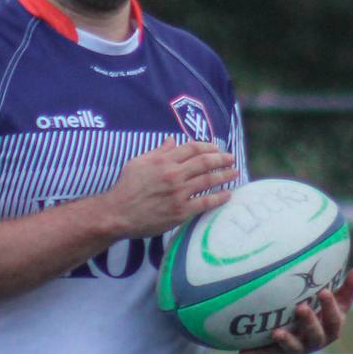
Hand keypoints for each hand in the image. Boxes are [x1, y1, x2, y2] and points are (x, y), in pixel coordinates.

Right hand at [103, 140, 237, 237]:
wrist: (118, 213)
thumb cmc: (126, 187)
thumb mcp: (138, 162)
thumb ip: (158, 151)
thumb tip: (173, 141)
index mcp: (164, 160)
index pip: (192, 148)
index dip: (208, 147)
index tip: (216, 149)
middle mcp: (174, 174)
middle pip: (204, 162)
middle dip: (221, 159)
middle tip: (231, 158)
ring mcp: (178, 193)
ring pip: (208, 181)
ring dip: (224, 176)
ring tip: (234, 173)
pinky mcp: (180, 211)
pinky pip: (205, 202)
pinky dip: (219, 197)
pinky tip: (228, 194)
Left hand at [239, 263, 352, 353]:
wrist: (306, 329)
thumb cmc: (324, 309)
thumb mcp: (339, 299)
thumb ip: (350, 286)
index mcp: (332, 328)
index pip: (334, 319)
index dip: (329, 307)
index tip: (323, 291)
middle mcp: (316, 340)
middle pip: (314, 335)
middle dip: (309, 323)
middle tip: (301, 308)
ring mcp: (297, 347)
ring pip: (293, 348)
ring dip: (286, 341)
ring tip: (276, 332)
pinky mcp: (279, 351)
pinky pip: (268, 353)